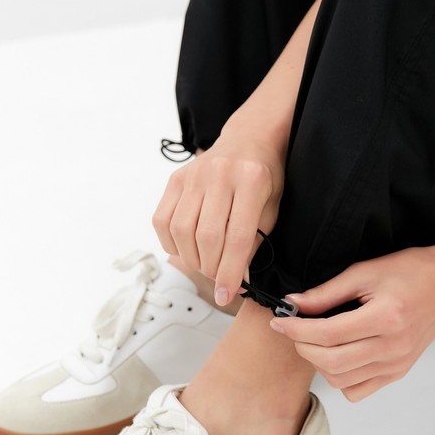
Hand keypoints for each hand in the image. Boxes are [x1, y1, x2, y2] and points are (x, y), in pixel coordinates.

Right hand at [152, 132, 283, 305]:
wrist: (247, 140)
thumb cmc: (264, 179)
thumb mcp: (271, 209)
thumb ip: (254, 242)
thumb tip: (233, 280)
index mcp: (252, 180)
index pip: (238, 237)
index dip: (230, 272)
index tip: (225, 294)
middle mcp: (220, 174)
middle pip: (207, 236)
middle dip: (211, 267)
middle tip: (217, 277)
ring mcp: (194, 175)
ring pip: (182, 231)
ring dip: (191, 258)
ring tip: (203, 263)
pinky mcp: (175, 179)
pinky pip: (163, 220)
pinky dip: (170, 243)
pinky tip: (184, 249)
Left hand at [270, 245, 434, 400]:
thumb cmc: (411, 272)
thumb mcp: (365, 272)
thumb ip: (326, 293)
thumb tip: (292, 305)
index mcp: (386, 318)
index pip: (327, 334)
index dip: (296, 330)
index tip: (280, 321)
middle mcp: (393, 347)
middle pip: (331, 362)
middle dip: (302, 347)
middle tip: (294, 330)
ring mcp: (396, 364)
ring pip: (341, 380)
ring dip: (318, 362)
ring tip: (315, 340)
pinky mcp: (397, 373)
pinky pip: (357, 390)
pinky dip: (339, 377)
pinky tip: (337, 354)